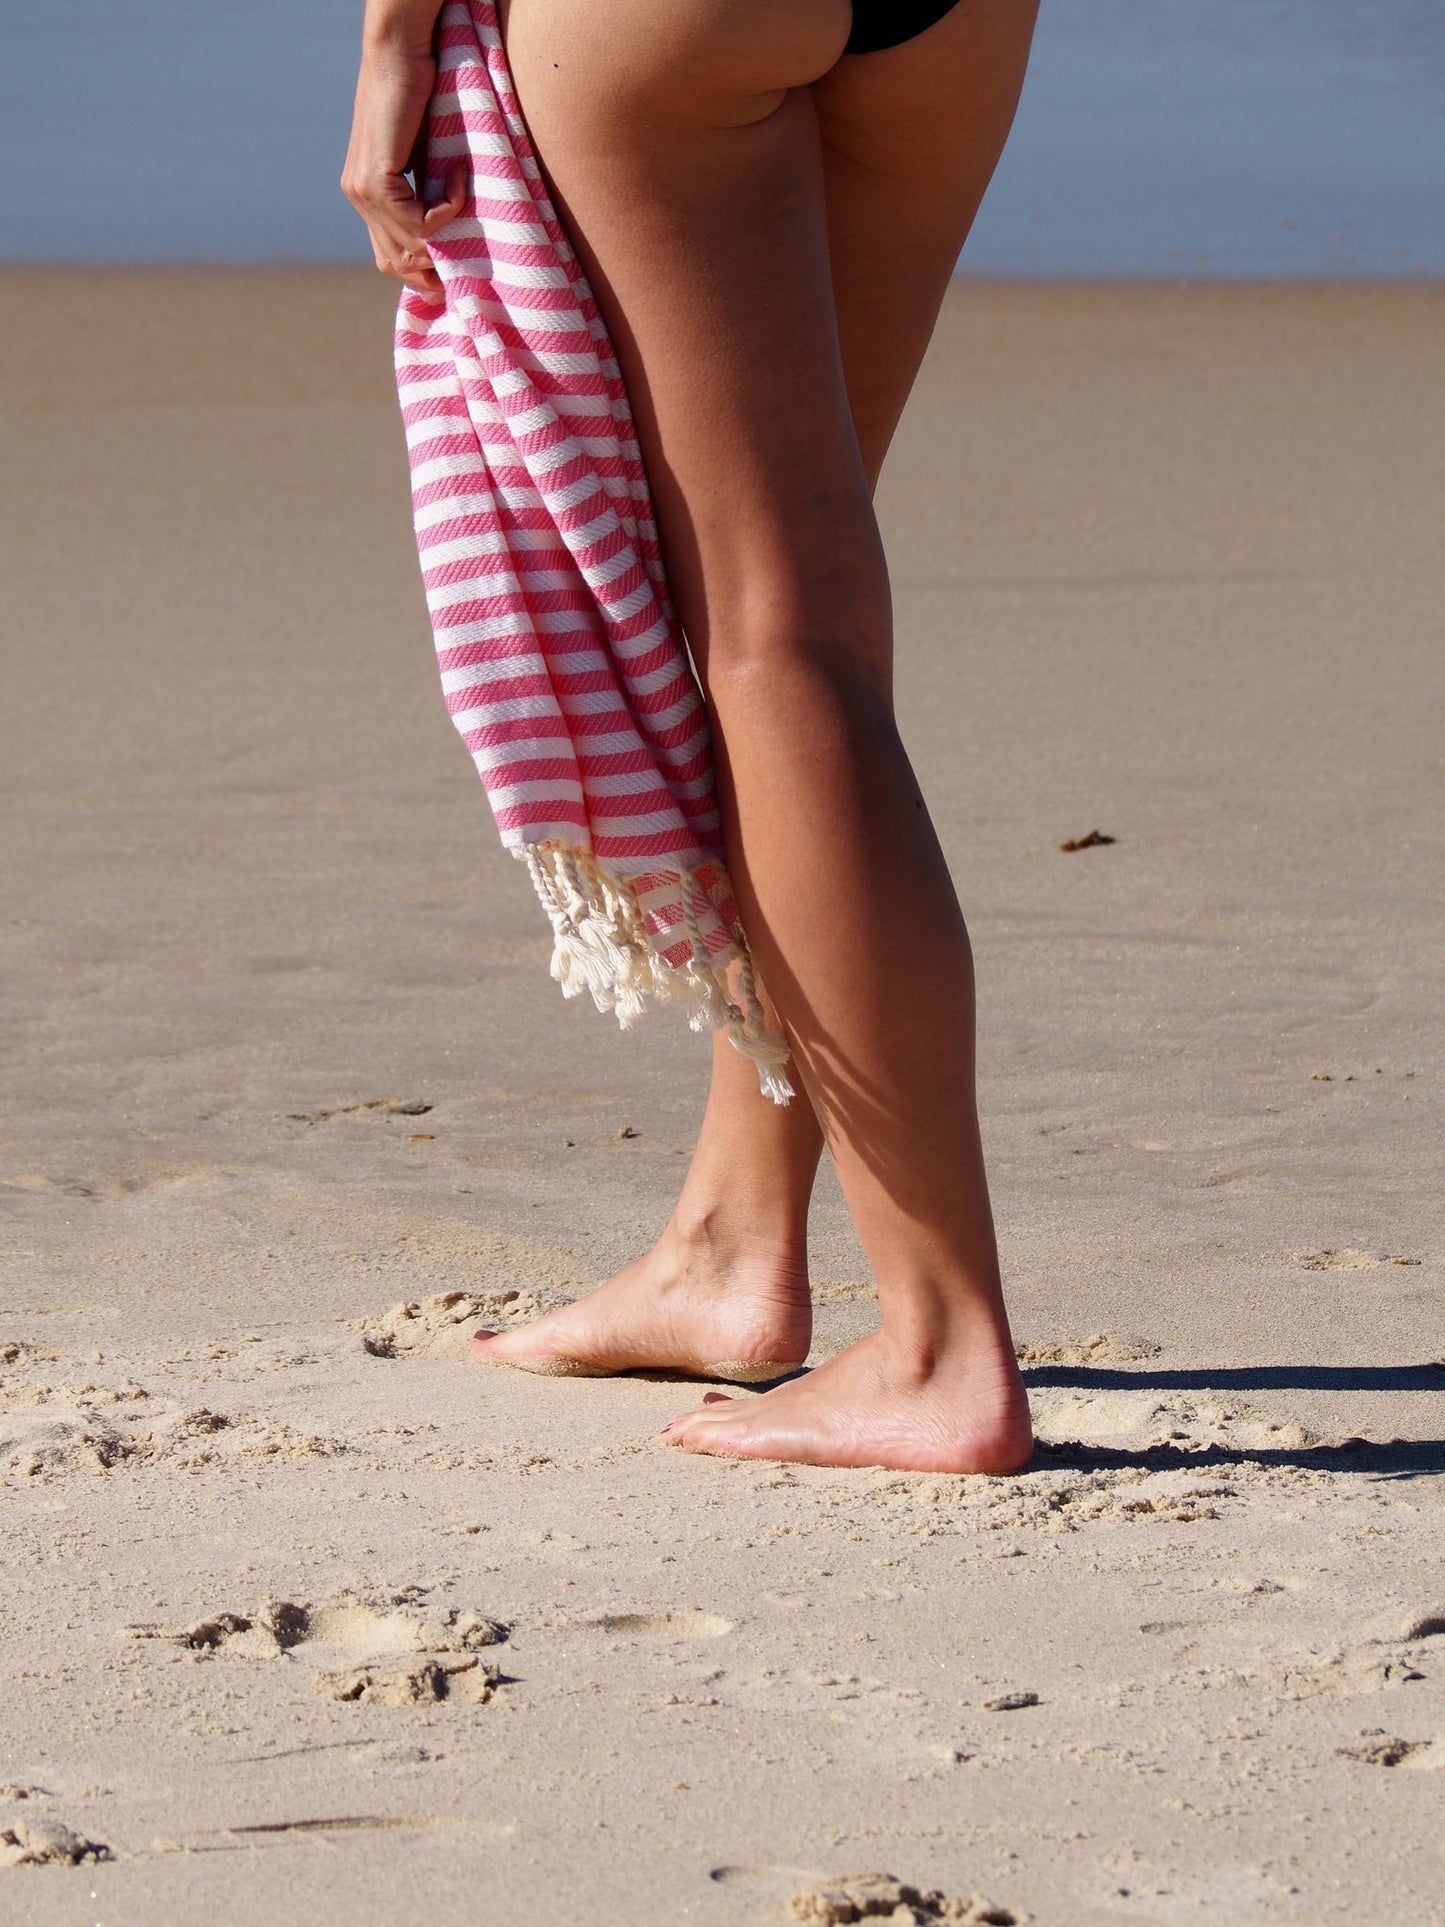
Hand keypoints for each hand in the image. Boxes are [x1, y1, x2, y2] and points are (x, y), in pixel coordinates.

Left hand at [342, 38, 467, 295]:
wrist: (400, 52)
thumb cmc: (419, 94)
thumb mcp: (424, 157)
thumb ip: (425, 192)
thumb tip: (450, 236)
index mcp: (365, 195)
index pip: (388, 259)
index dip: (421, 274)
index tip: (455, 270)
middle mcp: (358, 197)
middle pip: (395, 263)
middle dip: (434, 267)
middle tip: (470, 250)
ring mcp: (363, 191)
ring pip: (411, 246)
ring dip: (447, 228)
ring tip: (463, 187)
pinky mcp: (376, 181)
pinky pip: (420, 223)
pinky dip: (449, 207)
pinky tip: (459, 174)